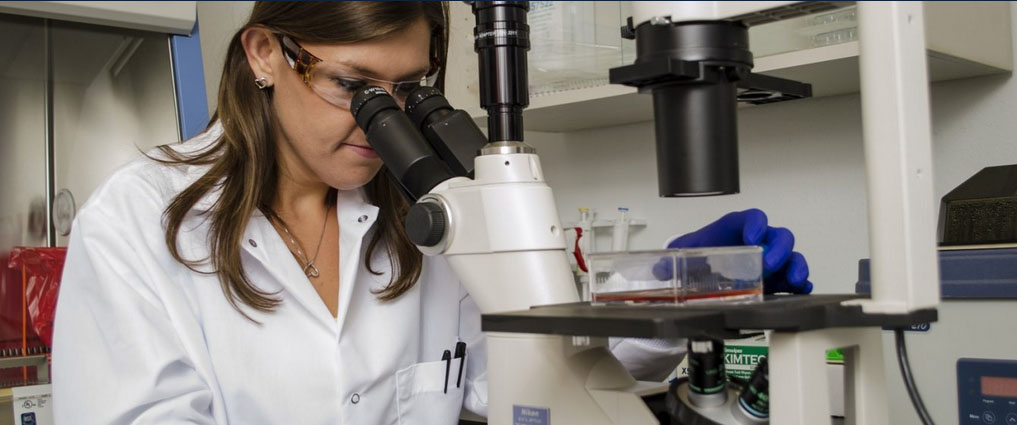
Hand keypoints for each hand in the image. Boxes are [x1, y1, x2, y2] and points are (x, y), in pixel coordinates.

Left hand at [667, 209, 812, 293]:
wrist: (704, 268)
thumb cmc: (701, 252)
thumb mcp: (687, 252)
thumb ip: (674, 259)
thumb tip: (658, 269)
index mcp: (737, 228)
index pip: (753, 218)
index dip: (756, 225)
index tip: (752, 238)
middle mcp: (760, 240)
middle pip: (779, 235)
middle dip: (778, 248)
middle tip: (768, 264)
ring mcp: (772, 259)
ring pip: (792, 255)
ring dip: (795, 266)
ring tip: (793, 280)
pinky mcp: (777, 278)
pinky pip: (795, 277)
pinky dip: (800, 284)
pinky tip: (800, 290)